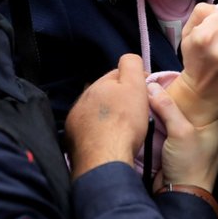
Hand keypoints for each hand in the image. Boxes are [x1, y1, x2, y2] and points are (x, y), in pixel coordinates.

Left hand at [64, 53, 148, 178]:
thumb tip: (128, 59)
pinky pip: (88, 131)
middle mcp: (82, 100)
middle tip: (135, 112)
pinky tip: (107, 140)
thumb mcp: (134, 86)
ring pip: (96, 112)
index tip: (146, 93)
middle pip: (105, 94)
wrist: (104, 159)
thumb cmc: (124, 122)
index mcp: (97, 85)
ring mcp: (74, 120)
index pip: (118, 75)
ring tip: (121, 128)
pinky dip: (98, 132)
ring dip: (106, 116)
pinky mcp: (71, 140)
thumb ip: (131, 65)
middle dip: (118, 99)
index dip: (134, 81)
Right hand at [148, 83, 217, 192]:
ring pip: (179, 113)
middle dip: (173, 96)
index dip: (189, 84)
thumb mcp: (180, 131)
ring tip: (152, 99)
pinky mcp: (182, 144)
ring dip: (166, 109)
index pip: (206, 93)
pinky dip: (162, 121)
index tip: (171, 78)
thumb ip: (167, 107)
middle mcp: (211, 127)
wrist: (181, 195)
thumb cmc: (191, 166)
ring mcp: (196, 136)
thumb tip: (152, 87)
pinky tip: (152, 116)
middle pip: (190, 102)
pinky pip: (171, 125)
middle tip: (158, 88)